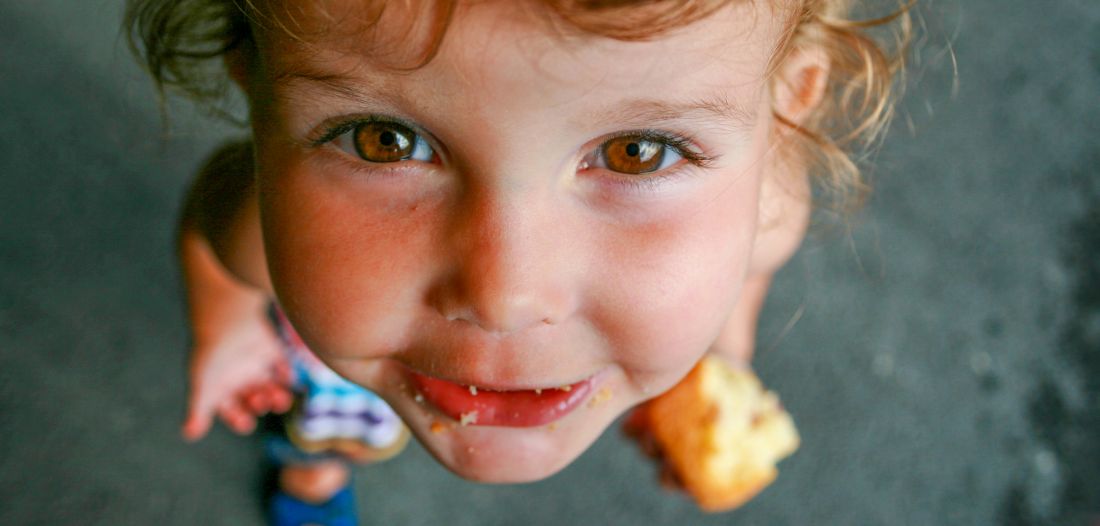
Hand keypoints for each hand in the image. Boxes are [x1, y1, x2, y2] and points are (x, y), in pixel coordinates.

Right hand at [181, 306, 293, 440]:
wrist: (228, 319)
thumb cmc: (211, 354)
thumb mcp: (203, 385)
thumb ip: (198, 410)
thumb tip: (189, 435)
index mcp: (217, 384)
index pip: (228, 408)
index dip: (238, 418)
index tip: (247, 424)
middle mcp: (235, 374)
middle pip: (251, 397)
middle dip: (259, 403)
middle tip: (263, 403)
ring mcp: (252, 361)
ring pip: (267, 385)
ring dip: (276, 395)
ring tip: (282, 400)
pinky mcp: (268, 348)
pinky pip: (282, 366)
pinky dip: (287, 374)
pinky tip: (290, 379)